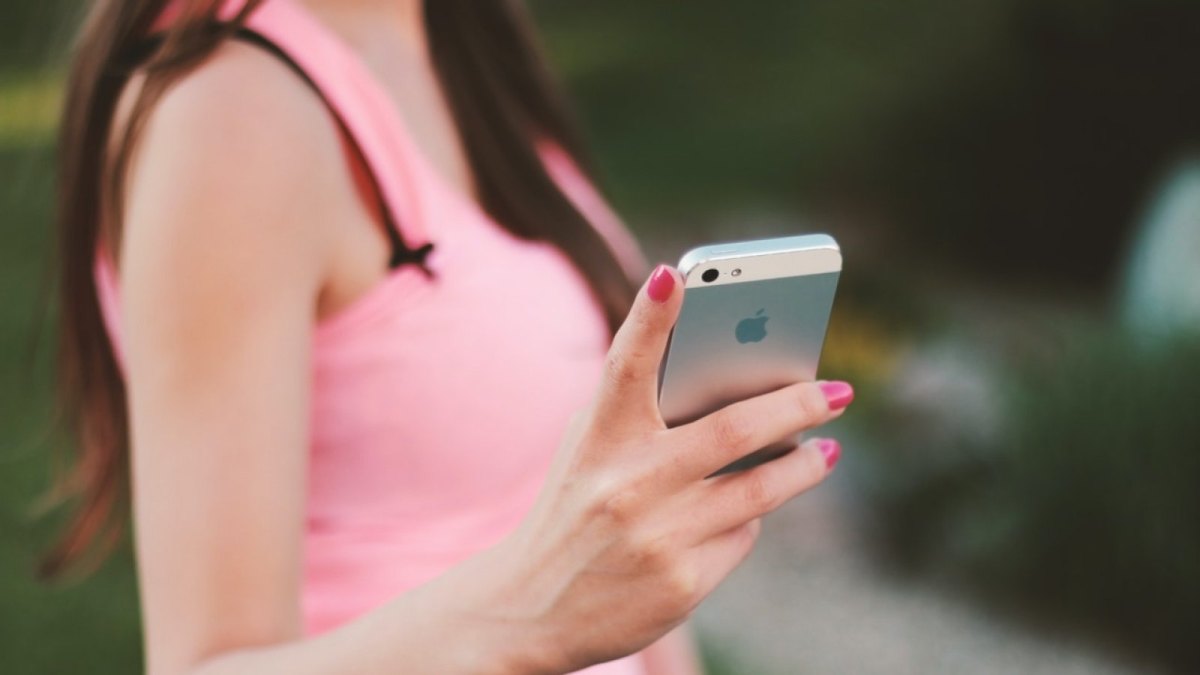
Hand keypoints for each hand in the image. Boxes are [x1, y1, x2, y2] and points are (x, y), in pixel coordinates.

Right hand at [494, 265, 852, 671]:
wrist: (530, 608)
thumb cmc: (573, 509)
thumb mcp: (590, 451)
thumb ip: (642, 413)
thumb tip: (739, 382)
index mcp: (598, 439)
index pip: (624, 365)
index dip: (649, 317)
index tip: (674, 274)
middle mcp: (627, 484)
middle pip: (733, 428)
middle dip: (796, 404)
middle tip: (837, 391)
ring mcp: (658, 537)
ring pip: (760, 487)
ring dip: (805, 465)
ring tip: (827, 449)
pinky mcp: (682, 583)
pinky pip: (743, 536)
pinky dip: (751, 518)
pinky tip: (750, 512)